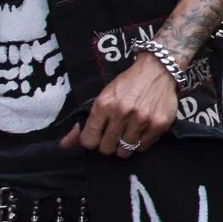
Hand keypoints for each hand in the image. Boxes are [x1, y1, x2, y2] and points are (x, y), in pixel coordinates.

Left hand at [63, 54, 179, 158]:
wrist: (157, 71)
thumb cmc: (127, 85)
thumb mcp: (102, 99)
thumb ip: (84, 125)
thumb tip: (64, 145)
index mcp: (103, 105)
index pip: (88, 140)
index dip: (91, 141)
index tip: (97, 137)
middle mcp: (121, 113)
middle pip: (106, 148)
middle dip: (108, 145)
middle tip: (113, 136)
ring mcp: (141, 119)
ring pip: (125, 151)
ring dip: (124, 146)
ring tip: (127, 135)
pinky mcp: (158, 124)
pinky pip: (143, 147)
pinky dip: (140, 143)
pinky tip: (140, 131)